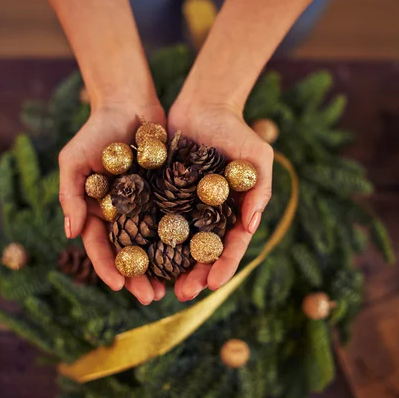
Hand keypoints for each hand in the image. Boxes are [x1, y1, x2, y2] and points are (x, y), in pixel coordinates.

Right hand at [58, 102, 166, 303]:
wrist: (128, 102)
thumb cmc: (95, 131)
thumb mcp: (74, 160)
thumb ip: (70, 194)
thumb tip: (69, 234)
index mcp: (97, 211)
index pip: (100, 246)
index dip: (108, 267)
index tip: (120, 286)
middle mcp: (123, 213)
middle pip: (130, 252)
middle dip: (139, 275)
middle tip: (151, 297)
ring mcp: (146, 204)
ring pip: (155, 242)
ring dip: (163, 265)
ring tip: (175, 286)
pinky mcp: (168, 192)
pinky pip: (176, 218)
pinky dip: (182, 238)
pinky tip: (193, 254)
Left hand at [168, 101, 273, 300]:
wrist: (203, 105)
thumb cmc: (236, 130)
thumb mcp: (258, 158)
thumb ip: (260, 190)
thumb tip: (252, 227)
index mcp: (233, 212)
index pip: (230, 246)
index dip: (223, 266)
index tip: (213, 285)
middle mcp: (208, 215)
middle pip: (201, 252)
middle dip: (194, 275)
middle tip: (183, 294)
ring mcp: (184, 207)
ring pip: (176, 243)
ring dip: (169, 266)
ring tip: (158, 287)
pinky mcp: (162, 195)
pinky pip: (154, 219)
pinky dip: (148, 238)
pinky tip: (138, 255)